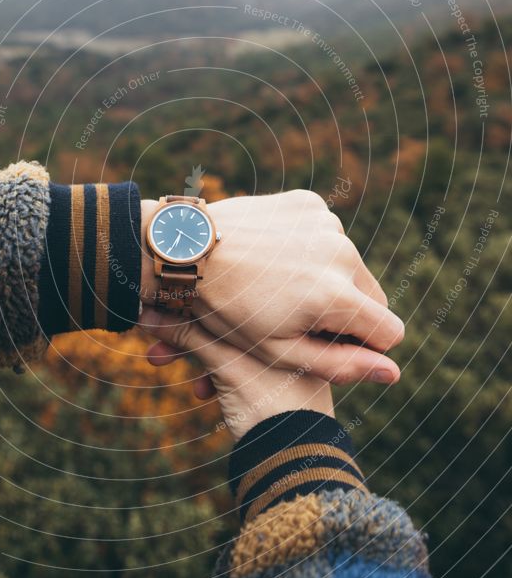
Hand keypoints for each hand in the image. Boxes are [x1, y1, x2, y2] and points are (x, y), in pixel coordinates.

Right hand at [140, 307, 333, 440]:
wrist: (295, 466)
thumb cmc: (269, 407)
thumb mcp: (227, 366)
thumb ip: (191, 336)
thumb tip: (147, 316)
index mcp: (290, 328)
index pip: (235, 306)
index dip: (195, 310)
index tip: (164, 314)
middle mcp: (292, 344)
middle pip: (231, 331)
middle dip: (188, 341)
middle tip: (156, 351)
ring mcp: (286, 370)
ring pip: (232, 354)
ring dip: (199, 362)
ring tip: (173, 372)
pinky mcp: (277, 394)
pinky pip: (241, 374)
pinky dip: (218, 380)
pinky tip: (203, 394)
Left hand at [141, 191, 403, 384]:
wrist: (186, 250)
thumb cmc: (227, 310)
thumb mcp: (278, 351)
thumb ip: (340, 365)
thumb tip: (393, 374)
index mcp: (337, 297)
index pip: (388, 333)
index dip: (361, 345)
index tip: (327, 343)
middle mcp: (342, 254)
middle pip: (370, 296)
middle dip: (344, 312)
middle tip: (299, 317)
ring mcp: (326, 223)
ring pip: (349, 264)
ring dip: (328, 278)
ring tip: (282, 286)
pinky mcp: (310, 202)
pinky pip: (328, 234)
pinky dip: (312, 247)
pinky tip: (277, 258)